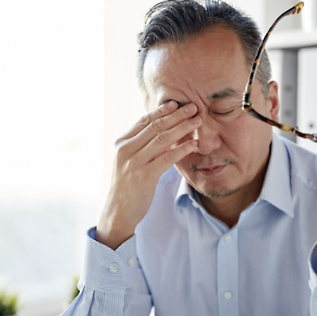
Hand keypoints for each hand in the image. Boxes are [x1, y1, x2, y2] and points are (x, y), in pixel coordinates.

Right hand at [96, 101, 200, 249]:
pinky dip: (182, 149)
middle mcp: (126, 150)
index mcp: (121, 143)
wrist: (118, 212)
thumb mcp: (130, 162)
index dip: (162, 111)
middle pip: (155, 126)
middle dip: (177, 115)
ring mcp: (134, 162)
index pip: (144, 121)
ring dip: (183, 128)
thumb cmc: (127, 187)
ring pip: (163, 139)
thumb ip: (142, 146)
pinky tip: (194, 144)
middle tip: (194, 107)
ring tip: (198, 122)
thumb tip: (164, 131)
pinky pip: (167, 158)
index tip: (177, 104)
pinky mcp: (144, 176)